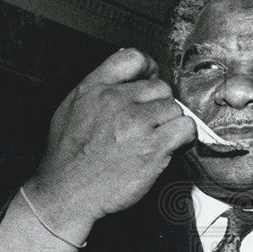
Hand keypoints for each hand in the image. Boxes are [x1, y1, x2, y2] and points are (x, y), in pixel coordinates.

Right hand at [25, 48, 195, 236]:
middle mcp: (116, 101)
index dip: (148, 69)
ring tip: (156, 138)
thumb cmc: (67, 158)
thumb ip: (97, 87)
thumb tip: (125, 75)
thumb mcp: (71, 108)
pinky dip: (185, 136)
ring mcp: (136, 123)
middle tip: (151, 123)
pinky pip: (185, 128)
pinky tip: (173, 145)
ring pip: (174, 108)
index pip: (133, 58)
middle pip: (160, 87)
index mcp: (94, 88)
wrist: (66, 193)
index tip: (151, 81)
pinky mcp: (153, 147)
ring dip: (170, 123)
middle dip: (159, 104)